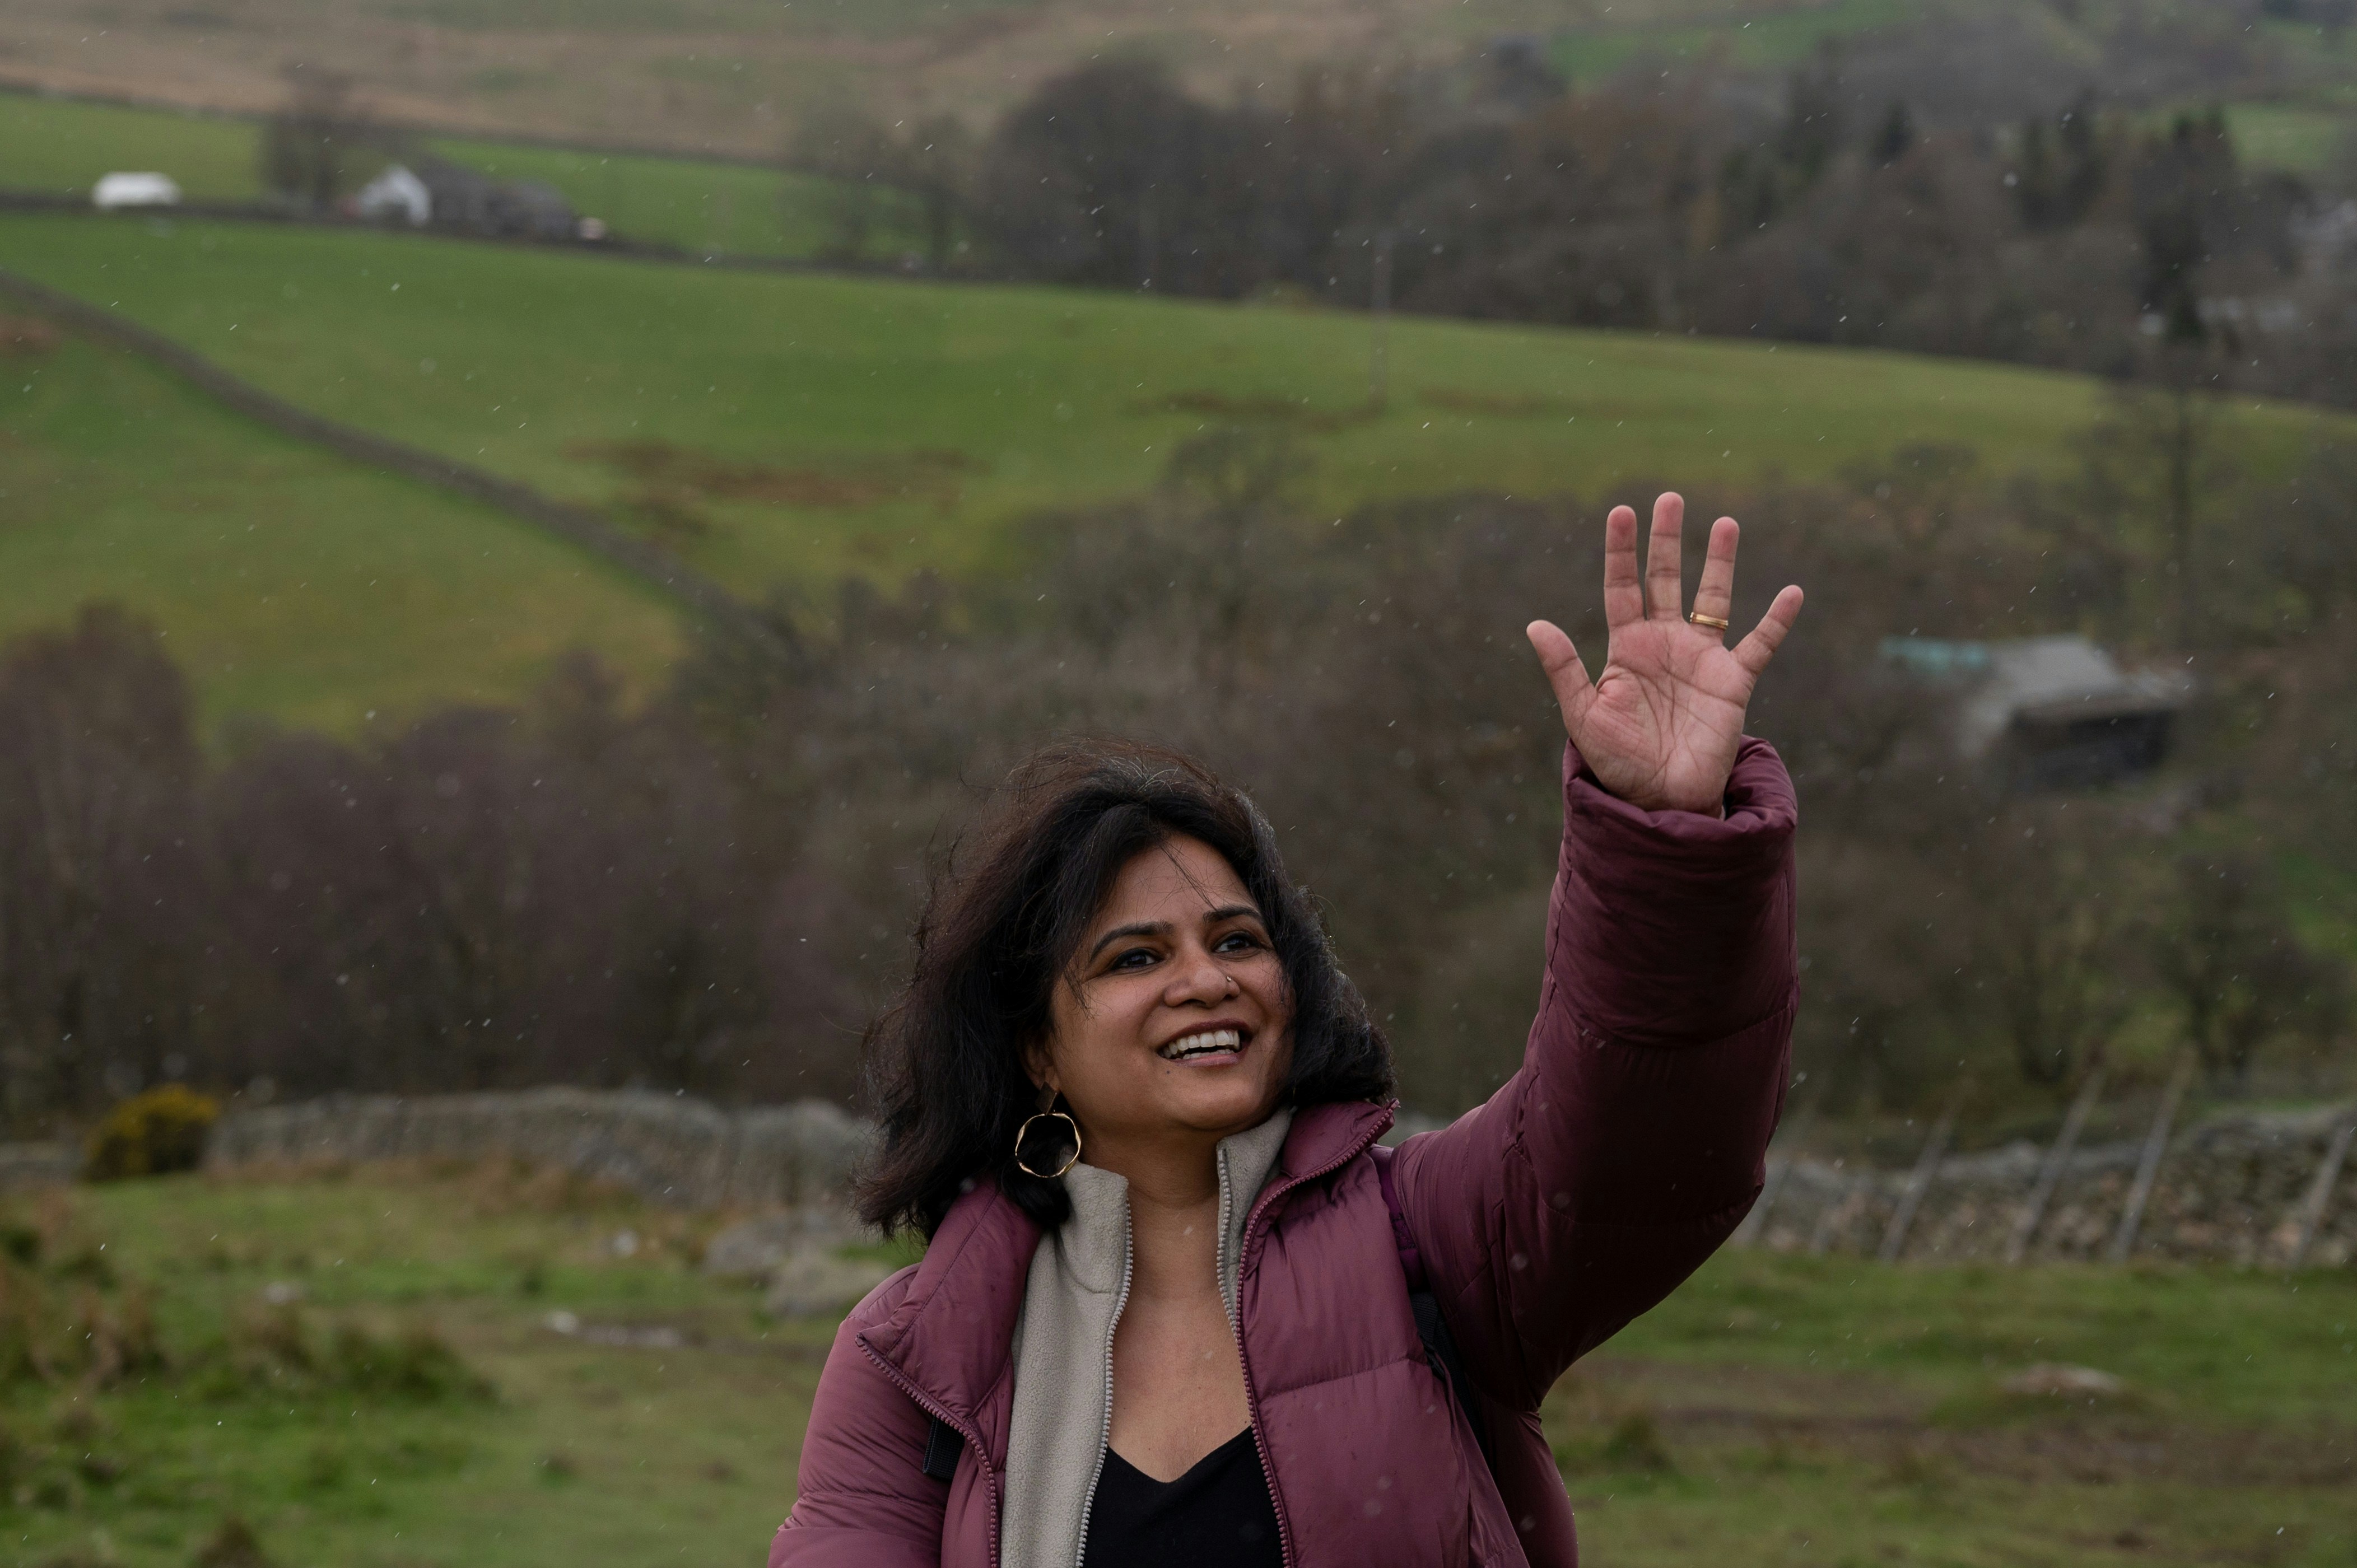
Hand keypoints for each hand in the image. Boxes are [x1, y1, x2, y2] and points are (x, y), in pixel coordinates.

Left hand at [1525, 493, 1802, 815]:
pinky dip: (1777, 620)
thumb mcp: (1584, 715)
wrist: (1660, 798)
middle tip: (1669, 498)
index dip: (1621, 551)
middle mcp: (1665, 643)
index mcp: (1627, 647)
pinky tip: (1792, 593)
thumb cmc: (1618, 761)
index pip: (1622, 588)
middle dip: (1667, 540)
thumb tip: (1535, 625)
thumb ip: (1564, 670)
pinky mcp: (1733, 681)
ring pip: (1713, 599)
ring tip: (1724, 523)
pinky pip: (1760, 644)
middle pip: (1666, 580)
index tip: (1621, 511)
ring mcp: (1701, 658)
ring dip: (1719, 562)